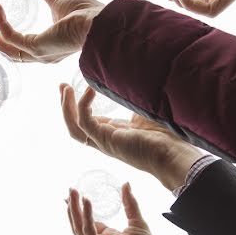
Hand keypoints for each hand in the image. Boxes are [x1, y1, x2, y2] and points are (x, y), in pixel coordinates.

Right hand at [0, 0, 102, 62]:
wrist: (99, 20)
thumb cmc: (85, 11)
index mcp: (49, 46)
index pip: (21, 45)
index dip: (5, 31)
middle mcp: (43, 55)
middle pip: (9, 51)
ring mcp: (39, 54)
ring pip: (6, 48)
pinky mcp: (36, 48)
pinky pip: (10, 38)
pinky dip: (1, 24)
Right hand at [59, 85, 201, 190]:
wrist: (173, 153)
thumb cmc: (165, 137)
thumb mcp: (144, 112)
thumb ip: (134, 100)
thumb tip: (130, 81)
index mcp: (113, 133)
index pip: (86, 121)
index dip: (77, 104)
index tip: (73, 86)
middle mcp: (105, 139)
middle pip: (74, 125)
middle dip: (65, 105)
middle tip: (62, 86)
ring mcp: (104, 141)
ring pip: (74, 127)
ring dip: (66, 108)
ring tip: (65, 89)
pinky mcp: (106, 140)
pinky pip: (85, 122)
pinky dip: (83, 105)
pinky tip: (90, 90)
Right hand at [67, 182, 169, 234]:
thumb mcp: (137, 221)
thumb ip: (130, 203)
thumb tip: (126, 184)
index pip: (89, 221)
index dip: (81, 208)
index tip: (76, 194)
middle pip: (80, 223)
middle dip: (74, 207)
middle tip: (71, 190)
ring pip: (79, 226)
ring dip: (74, 209)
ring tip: (73, 193)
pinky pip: (88, 229)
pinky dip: (87, 215)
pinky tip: (87, 201)